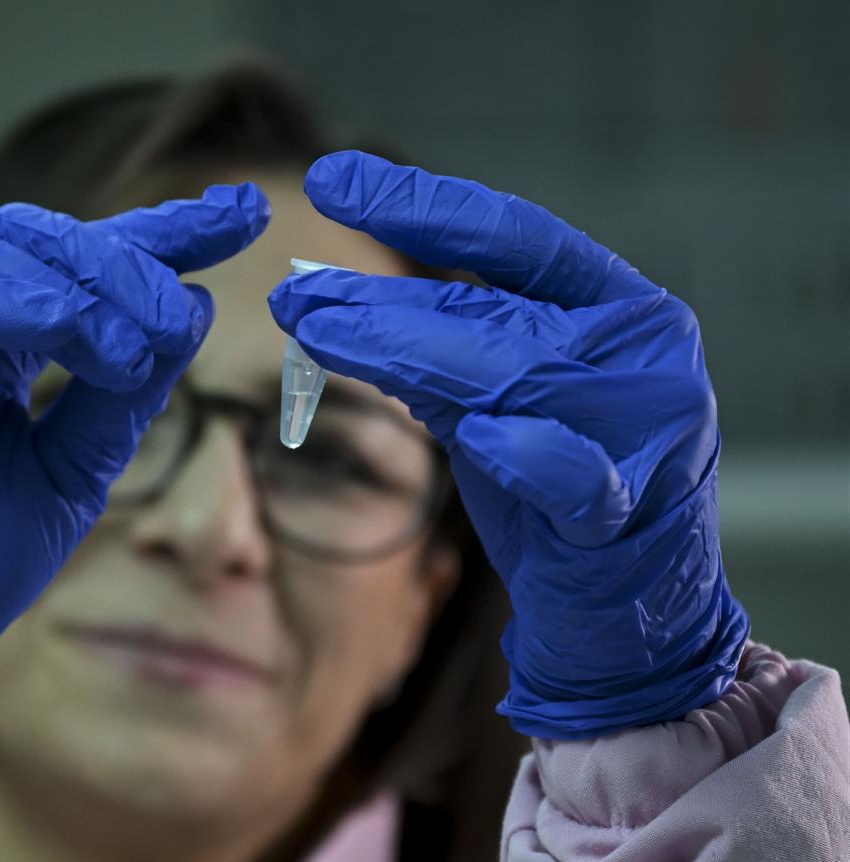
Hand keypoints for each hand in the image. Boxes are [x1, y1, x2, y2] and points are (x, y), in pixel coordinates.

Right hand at [0, 184, 269, 745]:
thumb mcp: (74, 471)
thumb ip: (125, 394)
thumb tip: (192, 307)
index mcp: (2, 345)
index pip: (85, 263)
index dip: (163, 232)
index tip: (243, 214)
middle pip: (44, 240)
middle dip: (129, 258)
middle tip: (185, 303)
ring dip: (80, 285)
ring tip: (141, 339)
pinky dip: (10, 306)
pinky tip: (75, 333)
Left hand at [269, 151, 747, 738]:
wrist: (625, 605)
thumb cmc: (552, 485)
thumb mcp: (492, 396)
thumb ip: (435, 344)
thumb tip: (325, 297)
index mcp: (614, 302)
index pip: (510, 234)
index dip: (418, 204)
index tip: (329, 179)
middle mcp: (638, 349)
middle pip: (491, 310)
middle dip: (382, 303)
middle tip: (292, 296)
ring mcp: (645, 427)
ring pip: (513, 376)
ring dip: (409, 352)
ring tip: (320, 334)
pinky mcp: (627, 512)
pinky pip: (573, 475)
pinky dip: (527, 454)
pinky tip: (479, 434)